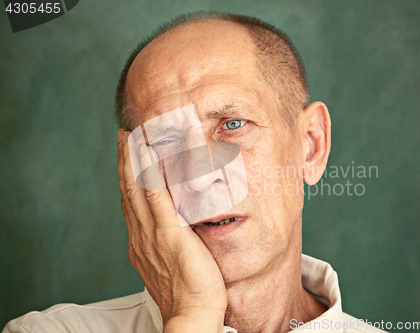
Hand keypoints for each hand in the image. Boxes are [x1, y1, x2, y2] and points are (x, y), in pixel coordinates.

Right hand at [117, 129, 226, 331]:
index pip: (131, 200)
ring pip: (138, 189)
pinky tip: (150, 156)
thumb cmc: (188, 291)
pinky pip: (157, 199)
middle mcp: (141, 234)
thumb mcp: (172, 261)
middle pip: (128, 189)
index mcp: (141, 240)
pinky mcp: (169, 235)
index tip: (128, 153)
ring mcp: (152, 234)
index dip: (128, 174)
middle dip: (126, 160)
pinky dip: (151, 175)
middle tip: (125, 134)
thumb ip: (169, 239)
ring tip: (133, 134)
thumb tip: (177, 223)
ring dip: (134, 159)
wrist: (192, 314)